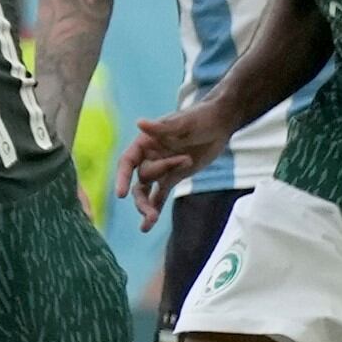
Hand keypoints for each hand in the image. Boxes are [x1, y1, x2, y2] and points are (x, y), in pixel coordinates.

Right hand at [116, 102, 230, 222]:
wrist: (220, 124)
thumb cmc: (199, 118)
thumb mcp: (183, 123)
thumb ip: (162, 127)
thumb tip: (140, 123)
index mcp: (145, 143)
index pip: (127, 162)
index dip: (122, 177)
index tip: (121, 194)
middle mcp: (148, 157)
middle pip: (140, 180)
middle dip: (143, 196)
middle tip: (150, 212)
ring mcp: (161, 169)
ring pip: (146, 191)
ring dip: (146, 206)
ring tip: (149, 222)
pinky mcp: (173, 178)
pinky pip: (159, 195)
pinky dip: (155, 208)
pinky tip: (149, 224)